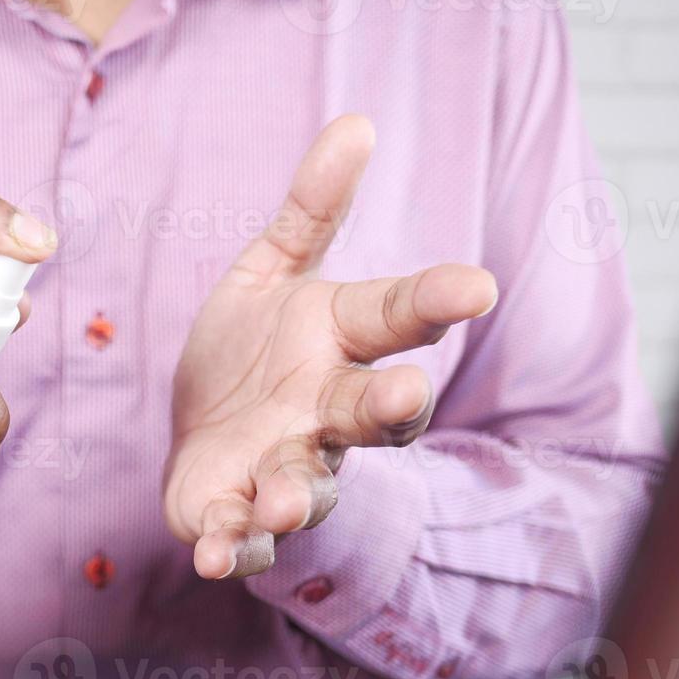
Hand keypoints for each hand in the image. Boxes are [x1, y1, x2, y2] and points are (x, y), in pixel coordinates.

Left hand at [164, 116, 498, 578]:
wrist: (200, 429)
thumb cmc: (252, 349)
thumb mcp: (273, 271)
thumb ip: (311, 209)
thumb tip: (355, 123)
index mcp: (342, 345)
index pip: (399, 317)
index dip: (438, 300)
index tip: (478, 284)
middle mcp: (328, 412)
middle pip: (372, 413)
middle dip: (391, 407)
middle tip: (404, 394)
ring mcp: (287, 468)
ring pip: (309, 486)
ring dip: (296, 495)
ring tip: (279, 500)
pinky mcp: (235, 515)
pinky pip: (241, 539)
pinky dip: (231, 549)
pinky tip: (213, 555)